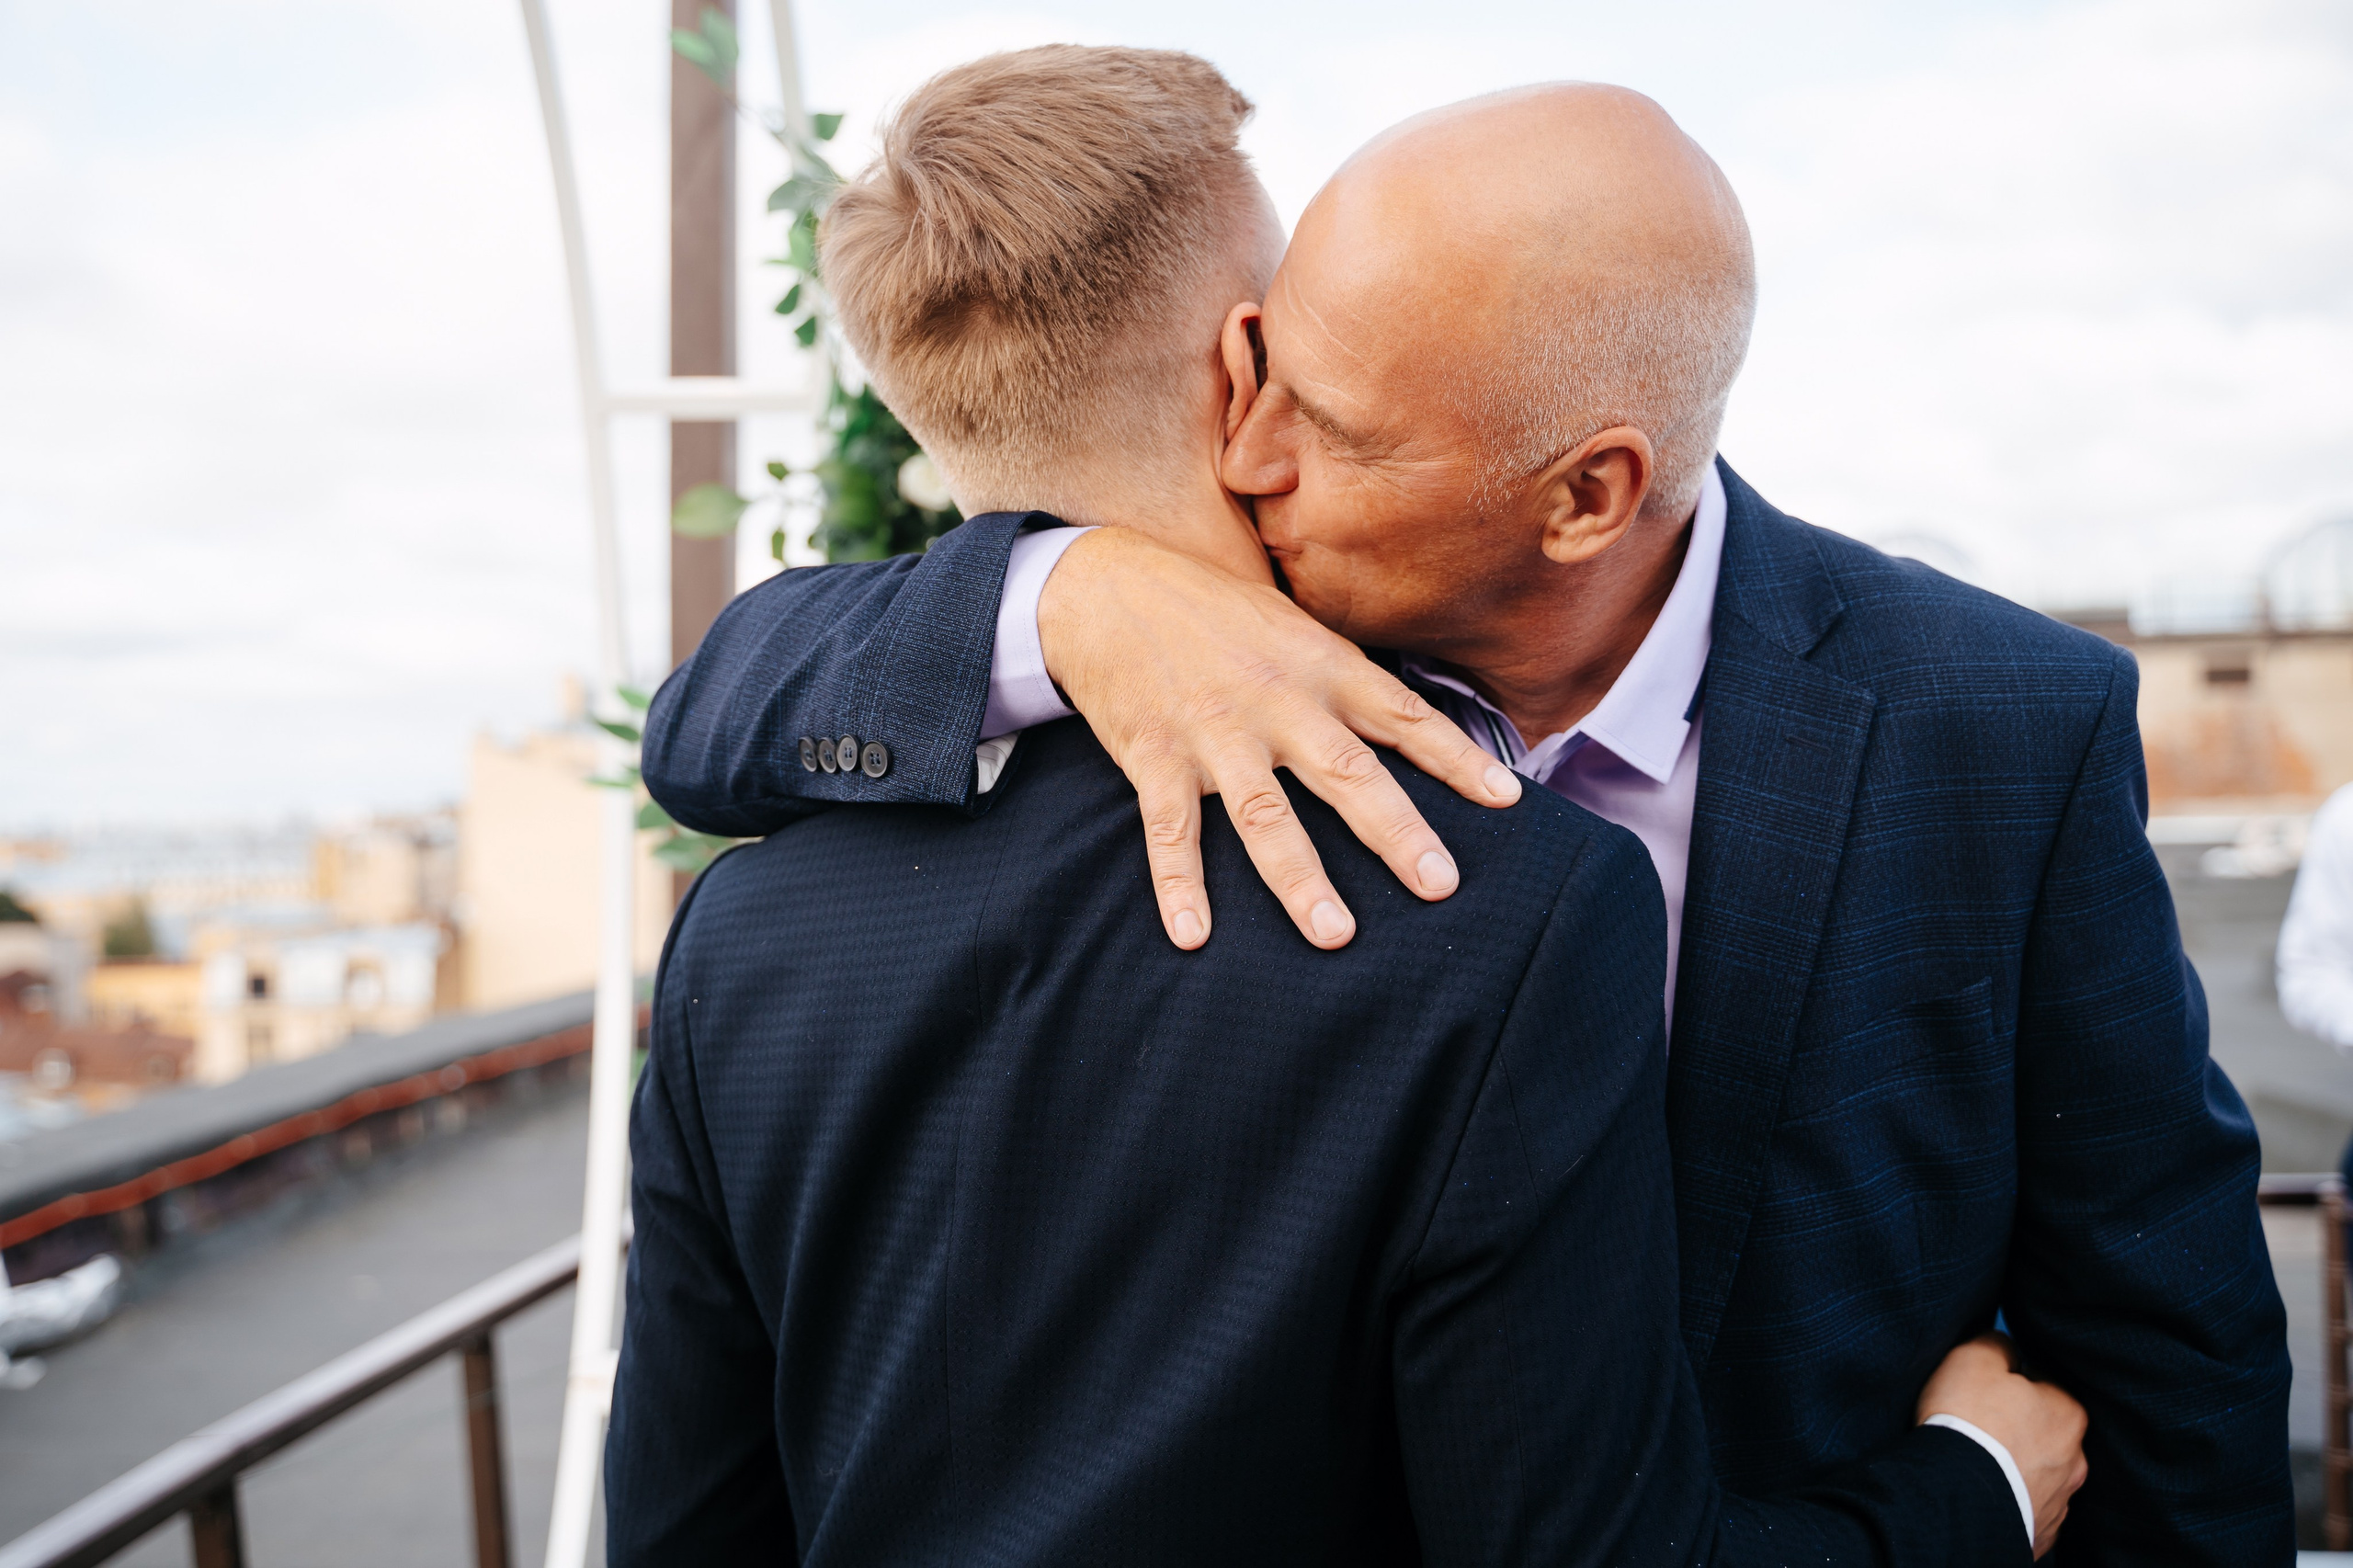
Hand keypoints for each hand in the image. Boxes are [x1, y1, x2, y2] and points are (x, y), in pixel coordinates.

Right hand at [1038, 525, 1523, 950]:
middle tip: (1439, 884)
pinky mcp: (1154, 754)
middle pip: (1347, 772)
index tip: (1507, 799)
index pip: (1402, 714)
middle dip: (1395, 832)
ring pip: (1264, 814)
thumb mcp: (1290, 628)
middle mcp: (1275, 699)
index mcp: (1319, 665)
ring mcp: (1214, 731)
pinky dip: (1179, 884)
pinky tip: (1192, 937)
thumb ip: (1344, 679)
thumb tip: (1409, 728)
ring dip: (1299, 878)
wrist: (1106, 585)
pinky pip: (1170, 829)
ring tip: (1335, 934)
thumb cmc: (1211, 613)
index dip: (1456, 757)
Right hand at [1917, 1333, 2087, 1558]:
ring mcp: (2060, 1503)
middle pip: (2046, 1433)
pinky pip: (2027, 1511)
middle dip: (2021, 1428)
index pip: (2044, 1385)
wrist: (1956, 1496)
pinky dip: (2011, 1501)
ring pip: (2041, 1475)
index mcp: (2068, 1414)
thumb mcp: (1973, 1358)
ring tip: (1980, 1465)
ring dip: (2018, 1468)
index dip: (2012, 1382)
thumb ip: (1996, 1343)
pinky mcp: (2040, 1535)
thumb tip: (2006, 1347)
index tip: (1986, 1388)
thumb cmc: (1969, 1421)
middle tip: (1981, 1427)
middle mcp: (2075, 1461)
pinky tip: (1986, 1495)